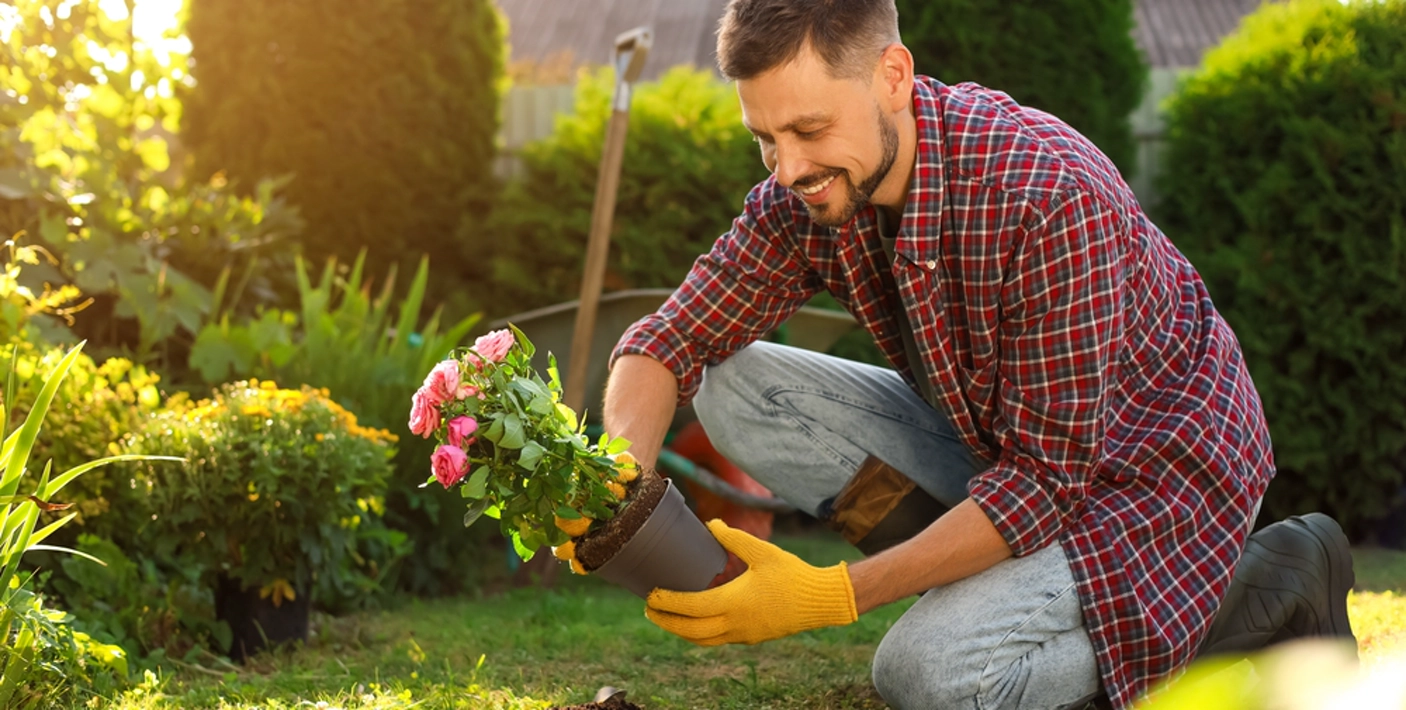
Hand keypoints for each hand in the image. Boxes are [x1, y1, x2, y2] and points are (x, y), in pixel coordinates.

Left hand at [645, 519, 857, 644]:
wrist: (820, 600)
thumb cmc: (792, 574)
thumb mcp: (763, 551)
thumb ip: (734, 538)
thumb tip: (711, 524)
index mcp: (734, 602)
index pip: (691, 607)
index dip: (667, 602)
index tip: (650, 594)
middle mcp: (735, 623)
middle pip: (690, 630)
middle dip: (666, 621)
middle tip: (648, 610)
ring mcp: (743, 634)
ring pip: (702, 640)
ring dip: (681, 631)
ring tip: (666, 619)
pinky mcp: (751, 637)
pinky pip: (717, 640)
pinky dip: (700, 634)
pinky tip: (695, 622)